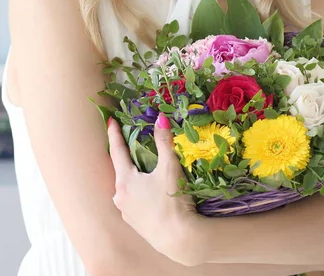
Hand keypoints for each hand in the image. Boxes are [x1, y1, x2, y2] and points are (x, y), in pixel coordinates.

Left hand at [108, 115, 205, 265]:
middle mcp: (120, 197)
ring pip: (127, 186)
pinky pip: (133, 200)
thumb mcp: (169, 167)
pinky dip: (139, 190)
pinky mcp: (135, 223)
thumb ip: (164, 141)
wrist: (179, 239)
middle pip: (121, 169)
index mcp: (125, 181)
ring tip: (143, 166)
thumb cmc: (172, 202)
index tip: (110, 120)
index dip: (115, 134)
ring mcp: (126, 212)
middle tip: (130, 140)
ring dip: (133, 175)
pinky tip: (150, 190)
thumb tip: (161, 118)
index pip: (117, 151)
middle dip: (126, 155)